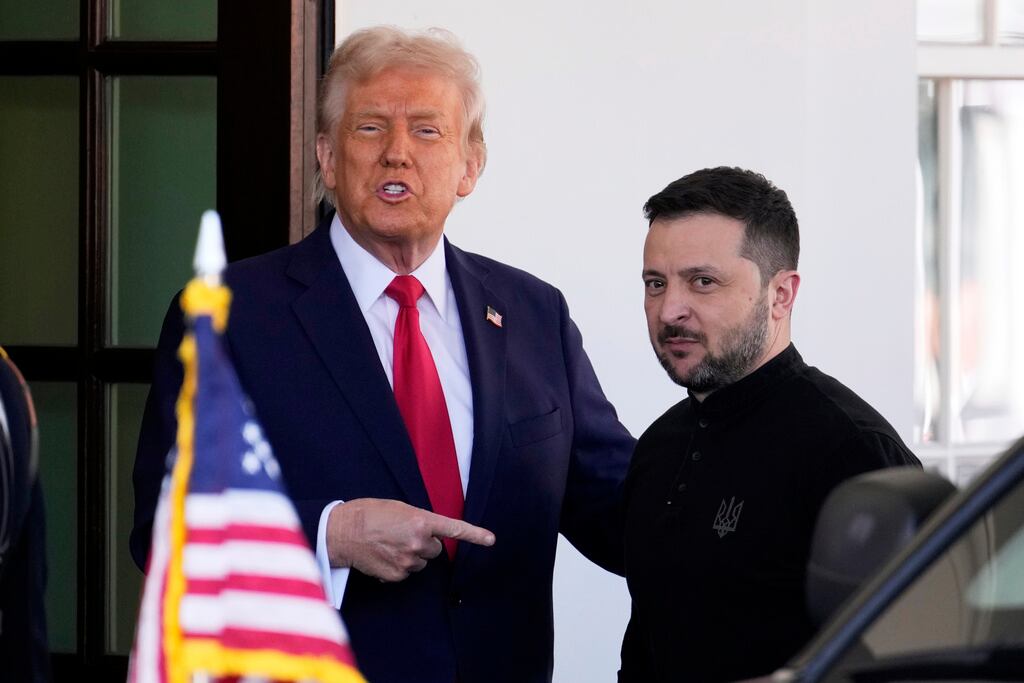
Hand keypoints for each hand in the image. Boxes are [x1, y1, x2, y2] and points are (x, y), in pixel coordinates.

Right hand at [326, 498, 495, 581]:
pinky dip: (398, 566)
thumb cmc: (369, 514)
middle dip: (425, 543)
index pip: (454, 529)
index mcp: (421, 521)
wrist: (342, 532)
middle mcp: (419, 542)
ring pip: (421, 562)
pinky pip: (406, 572)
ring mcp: (409, 561)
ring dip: (411, 555)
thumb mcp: (399, 508)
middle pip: (435, 549)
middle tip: (403, 535)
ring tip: (389, 544)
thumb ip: (419, 520)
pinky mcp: (397, 575)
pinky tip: (383, 555)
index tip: (491, 540)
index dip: (475, 535)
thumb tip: (429, 533)